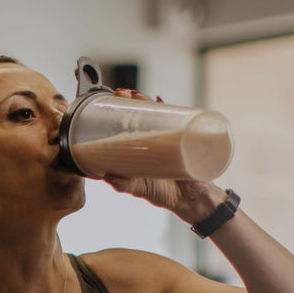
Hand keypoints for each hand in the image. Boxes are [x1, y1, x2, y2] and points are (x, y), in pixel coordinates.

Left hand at [103, 88, 224, 220]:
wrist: (190, 199)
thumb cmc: (163, 194)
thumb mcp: (139, 188)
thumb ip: (123, 183)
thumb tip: (103, 174)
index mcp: (140, 150)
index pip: (128, 126)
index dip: (119, 114)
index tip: (108, 103)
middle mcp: (154, 140)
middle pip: (142, 115)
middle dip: (131, 101)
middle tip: (122, 93)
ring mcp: (169, 137)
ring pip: (157, 114)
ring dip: (146, 102)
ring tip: (136, 95)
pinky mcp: (184, 138)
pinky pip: (177, 120)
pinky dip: (169, 109)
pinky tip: (160, 102)